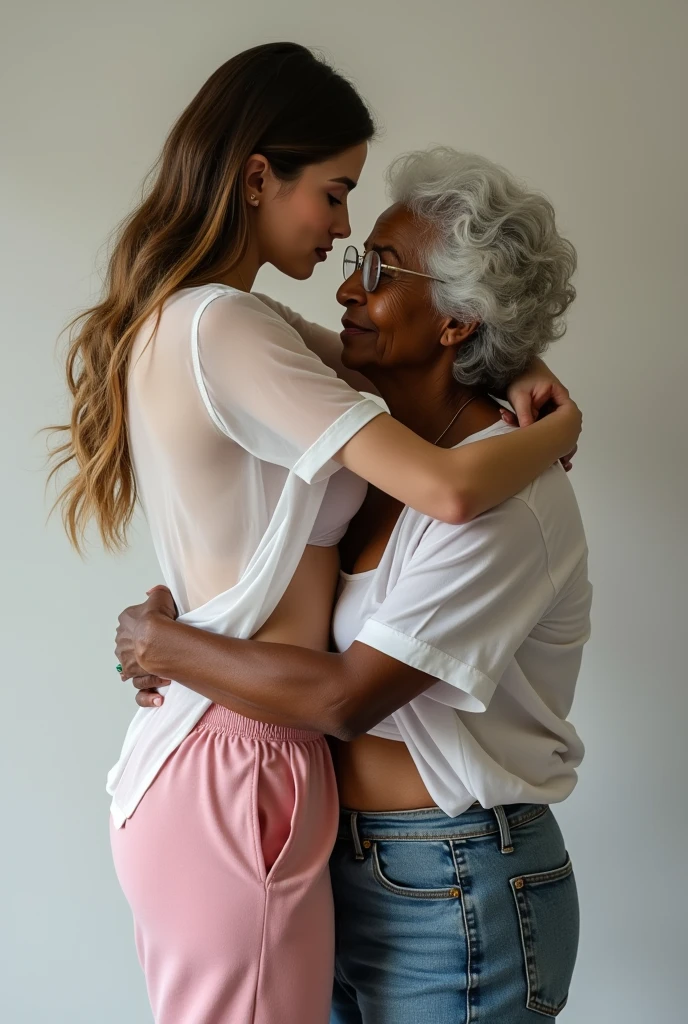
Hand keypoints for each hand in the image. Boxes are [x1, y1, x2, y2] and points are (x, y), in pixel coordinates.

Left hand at [115, 586, 176, 707]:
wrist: (155, 634)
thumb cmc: (157, 615)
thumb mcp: (160, 595)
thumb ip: (156, 592)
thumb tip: (151, 591)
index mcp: (124, 621)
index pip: (133, 624)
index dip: (147, 627)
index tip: (161, 629)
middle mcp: (121, 642)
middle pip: (131, 646)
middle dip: (145, 651)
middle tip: (164, 653)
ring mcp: (125, 660)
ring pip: (134, 667)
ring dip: (149, 672)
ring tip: (166, 674)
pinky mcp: (133, 675)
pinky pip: (140, 687)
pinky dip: (149, 693)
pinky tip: (159, 697)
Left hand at [503, 359, 579, 470]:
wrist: (515, 369)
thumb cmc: (520, 377)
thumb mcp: (520, 395)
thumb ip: (524, 414)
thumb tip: (527, 433)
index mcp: (560, 395)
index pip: (567, 417)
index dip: (558, 432)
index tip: (546, 444)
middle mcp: (560, 404)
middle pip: (559, 427)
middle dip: (546, 438)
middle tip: (535, 449)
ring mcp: (552, 410)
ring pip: (548, 429)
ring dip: (534, 434)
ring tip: (519, 435)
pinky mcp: (543, 415)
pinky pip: (540, 426)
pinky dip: (528, 430)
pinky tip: (513, 426)